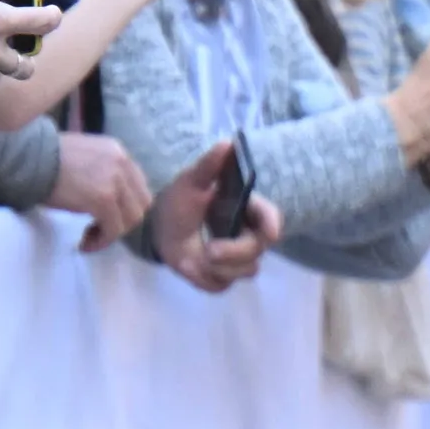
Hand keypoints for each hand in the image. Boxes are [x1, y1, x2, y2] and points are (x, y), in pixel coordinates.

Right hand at [43, 131, 152, 250]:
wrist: (28, 160)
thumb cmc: (45, 161)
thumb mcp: (83, 158)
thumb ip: (103, 171)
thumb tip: (112, 199)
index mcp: (118, 152)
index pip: (138, 186)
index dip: (125, 206)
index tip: (105, 217)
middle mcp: (123, 163)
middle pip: (141, 204)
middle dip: (123, 221)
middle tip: (100, 229)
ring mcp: (115, 181)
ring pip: (131, 219)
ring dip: (112, 233)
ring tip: (89, 237)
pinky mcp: (104, 198)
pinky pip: (113, 228)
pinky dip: (101, 240)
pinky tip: (84, 243)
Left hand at [151, 140, 280, 290]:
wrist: (156, 226)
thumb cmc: (179, 201)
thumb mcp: (191, 181)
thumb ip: (209, 166)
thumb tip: (227, 143)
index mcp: (246, 211)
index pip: (271, 218)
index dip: (273, 224)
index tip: (270, 233)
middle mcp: (246, 236)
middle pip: (257, 251)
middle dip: (235, 252)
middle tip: (209, 251)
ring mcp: (235, 259)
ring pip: (245, 272)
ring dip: (220, 268)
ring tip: (196, 257)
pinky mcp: (219, 277)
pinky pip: (221, 286)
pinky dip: (204, 279)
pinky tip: (189, 265)